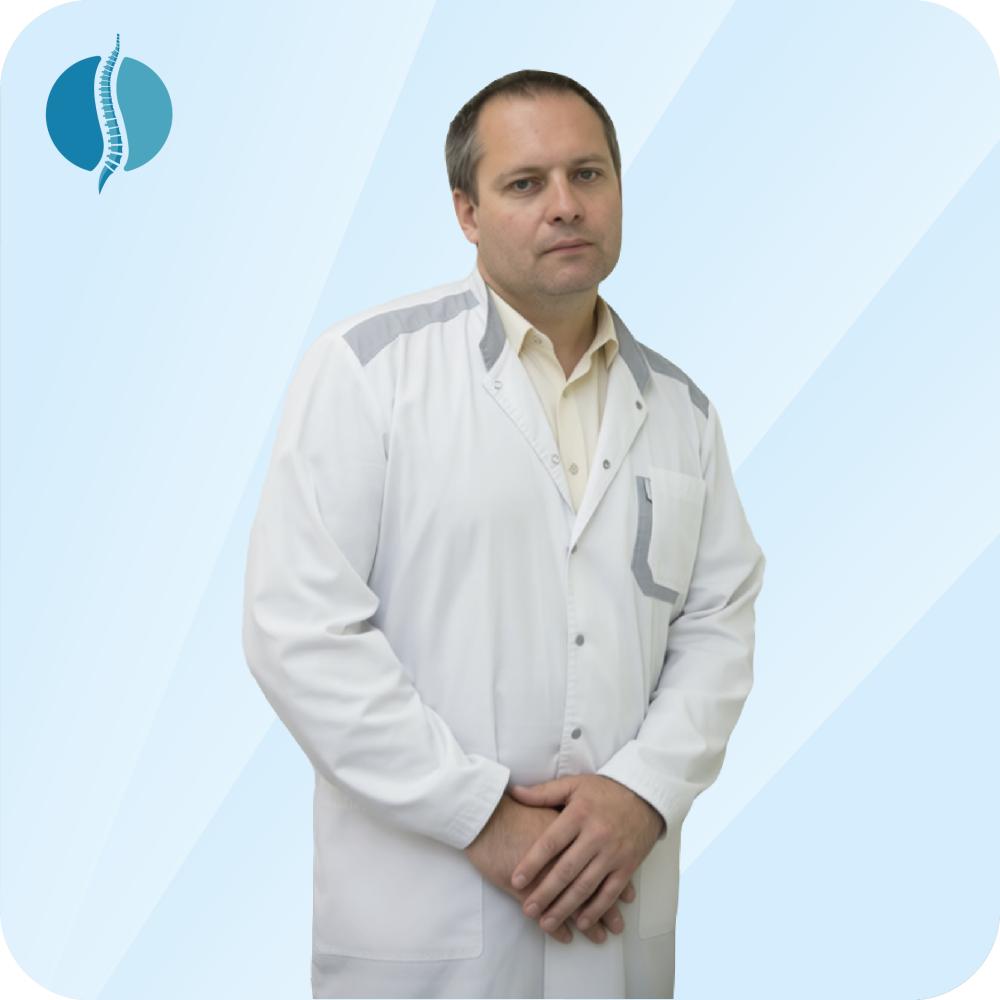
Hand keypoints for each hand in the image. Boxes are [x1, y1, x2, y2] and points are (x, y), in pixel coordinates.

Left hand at [464, 792, 635, 943]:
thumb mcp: (574, 785)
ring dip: (566, 908)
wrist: (645, 796)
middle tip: (528, 910)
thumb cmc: (604, 791)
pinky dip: (596, 909)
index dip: (532, 863)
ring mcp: (613, 853)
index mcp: (579, 814)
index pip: (551, 843)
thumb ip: (543, 792)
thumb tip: (514, 792)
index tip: (516, 881)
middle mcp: (596, 835)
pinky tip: (581, 923)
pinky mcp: (628, 866)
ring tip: (546, 923)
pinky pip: (611, 892)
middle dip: (545, 893)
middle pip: (566, 870)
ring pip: (586, 886)